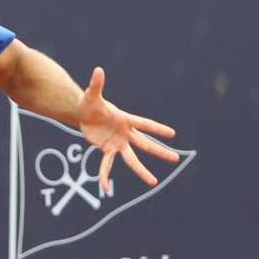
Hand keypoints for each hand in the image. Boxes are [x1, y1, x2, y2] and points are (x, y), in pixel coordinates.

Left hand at [76, 67, 178, 193]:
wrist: (83, 113)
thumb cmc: (90, 103)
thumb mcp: (91, 95)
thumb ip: (96, 85)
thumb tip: (98, 70)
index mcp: (125, 119)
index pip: (144, 124)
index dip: (157, 128)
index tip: (172, 134)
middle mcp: (125, 133)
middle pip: (144, 144)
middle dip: (159, 151)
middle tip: (175, 159)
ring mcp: (118, 143)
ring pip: (132, 159)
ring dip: (142, 170)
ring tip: (153, 182)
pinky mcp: (107, 150)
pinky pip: (107, 165)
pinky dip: (104, 176)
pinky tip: (105, 189)